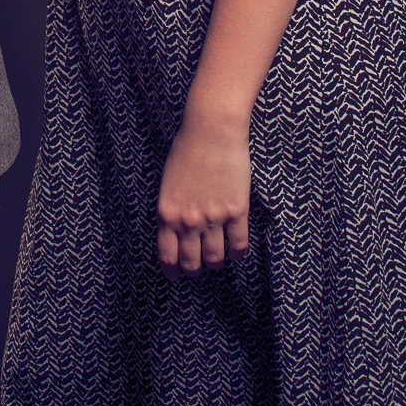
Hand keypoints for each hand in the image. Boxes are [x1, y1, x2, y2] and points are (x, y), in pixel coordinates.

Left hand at [156, 118, 250, 278]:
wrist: (211, 129)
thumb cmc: (187, 149)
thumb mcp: (168, 182)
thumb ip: (172, 209)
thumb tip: (176, 232)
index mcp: (167, 213)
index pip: (167, 256)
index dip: (172, 272)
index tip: (175, 276)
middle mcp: (188, 220)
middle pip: (192, 262)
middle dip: (194, 269)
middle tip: (198, 268)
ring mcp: (214, 218)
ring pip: (215, 258)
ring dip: (215, 262)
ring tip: (217, 259)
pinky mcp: (237, 211)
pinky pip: (239, 245)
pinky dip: (238, 254)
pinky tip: (237, 252)